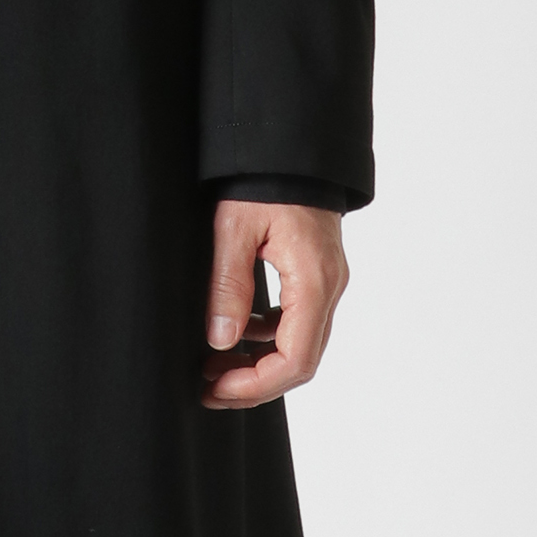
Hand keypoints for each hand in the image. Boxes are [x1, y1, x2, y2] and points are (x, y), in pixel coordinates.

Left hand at [201, 199, 346, 409]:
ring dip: (259, 362)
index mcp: (314, 281)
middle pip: (301, 361)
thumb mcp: (234, 229)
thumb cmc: (263, 180)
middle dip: (254, 382)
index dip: (255, 385)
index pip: (295, 360)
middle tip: (207, 388)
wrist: (289, 147)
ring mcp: (327, 282)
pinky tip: (234, 330)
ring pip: (300, 344)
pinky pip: (297, 320)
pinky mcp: (317, 274)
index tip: (215, 388)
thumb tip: (221, 341)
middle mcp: (329, 287)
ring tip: (212, 366)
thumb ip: (228, 286)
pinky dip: (266, 336)